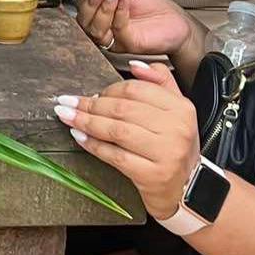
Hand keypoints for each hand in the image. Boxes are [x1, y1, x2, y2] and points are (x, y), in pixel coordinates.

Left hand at [54, 61, 199, 221]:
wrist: (187, 189)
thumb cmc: (175, 148)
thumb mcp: (177, 112)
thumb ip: (160, 82)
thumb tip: (134, 65)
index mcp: (181, 108)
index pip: (136, 90)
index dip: (107, 90)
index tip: (89, 93)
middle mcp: (176, 128)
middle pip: (122, 109)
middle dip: (90, 105)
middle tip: (67, 102)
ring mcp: (165, 153)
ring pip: (116, 131)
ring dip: (86, 122)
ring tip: (66, 116)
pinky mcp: (152, 175)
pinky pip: (115, 156)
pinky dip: (93, 145)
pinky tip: (79, 138)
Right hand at [75, 0, 196, 58]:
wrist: (174, 20)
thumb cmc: (152, 5)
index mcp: (99, 13)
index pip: (83, 5)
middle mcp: (102, 29)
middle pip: (84, 19)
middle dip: (91, 0)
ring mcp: (113, 39)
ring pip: (96, 27)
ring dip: (103, 5)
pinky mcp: (127, 45)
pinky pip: (118, 28)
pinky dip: (119, 10)